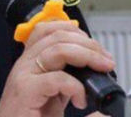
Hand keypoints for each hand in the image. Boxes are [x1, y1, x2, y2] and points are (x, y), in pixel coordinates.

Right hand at [0, 21, 114, 116]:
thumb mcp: (54, 101)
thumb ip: (70, 89)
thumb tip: (100, 93)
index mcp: (30, 63)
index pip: (47, 30)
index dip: (73, 31)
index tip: (96, 48)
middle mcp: (25, 65)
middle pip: (56, 35)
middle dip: (88, 44)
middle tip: (106, 60)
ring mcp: (23, 76)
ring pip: (57, 49)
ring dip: (87, 56)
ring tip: (101, 69)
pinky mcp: (25, 91)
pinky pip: (56, 78)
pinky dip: (76, 86)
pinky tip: (80, 101)